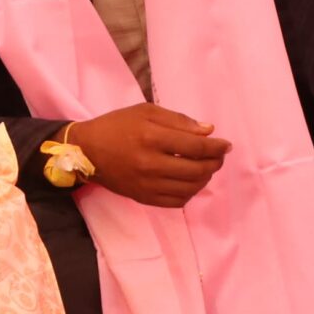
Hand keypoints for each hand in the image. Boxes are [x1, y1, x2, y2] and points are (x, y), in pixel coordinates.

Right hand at [69, 104, 230, 207]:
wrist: (87, 151)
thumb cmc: (117, 125)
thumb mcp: (145, 112)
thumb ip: (178, 120)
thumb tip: (208, 131)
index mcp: (151, 137)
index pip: (196, 146)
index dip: (216, 146)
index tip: (226, 145)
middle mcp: (151, 163)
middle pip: (197, 169)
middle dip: (214, 162)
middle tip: (218, 156)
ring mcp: (148, 184)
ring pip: (191, 187)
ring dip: (205, 177)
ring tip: (205, 167)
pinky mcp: (144, 198)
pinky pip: (178, 201)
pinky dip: (190, 192)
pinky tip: (190, 181)